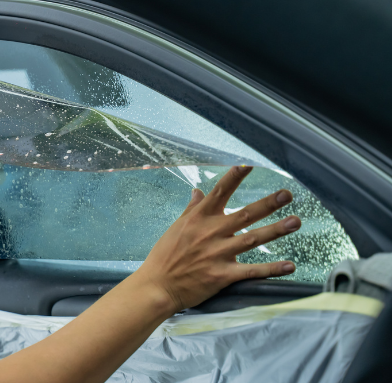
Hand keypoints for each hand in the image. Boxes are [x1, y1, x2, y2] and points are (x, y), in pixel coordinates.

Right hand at [134, 165, 299, 311]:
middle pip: (244, 214)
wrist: (157, 286)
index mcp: (198, 219)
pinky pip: (251, 271)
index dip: (234, 178)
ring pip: (252, 239)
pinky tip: (289, 266)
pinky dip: (271, 269)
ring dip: (275, 230)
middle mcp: (210, 233)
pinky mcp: (222, 275)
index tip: (249, 165)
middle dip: (267, 204)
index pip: (219, 192)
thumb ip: (191, 208)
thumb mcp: (176, 227)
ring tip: (295, 222)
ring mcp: (218, 254)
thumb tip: (198, 191)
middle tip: (287, 194)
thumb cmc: (164, 256)